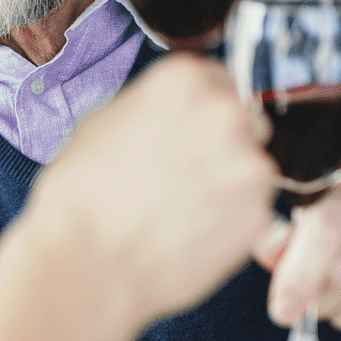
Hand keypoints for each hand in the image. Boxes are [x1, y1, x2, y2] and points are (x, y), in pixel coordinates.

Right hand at [22, 54, 276, 328]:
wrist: (88, 262)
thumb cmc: (81, 197)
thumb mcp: (102, 122)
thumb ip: (152, 109)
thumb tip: (168, 117)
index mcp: (185, 80)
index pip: (216, 78)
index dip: (199, 108)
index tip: (188, 128)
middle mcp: (226, 114)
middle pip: (242, 120)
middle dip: (220, 143)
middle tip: (182, 172)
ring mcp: (249, 166)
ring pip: (249, 167)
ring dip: (226, 182)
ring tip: (180, 208)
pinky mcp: (259, 214)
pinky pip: (251, 209)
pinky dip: (229, 219)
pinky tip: (188, 231)